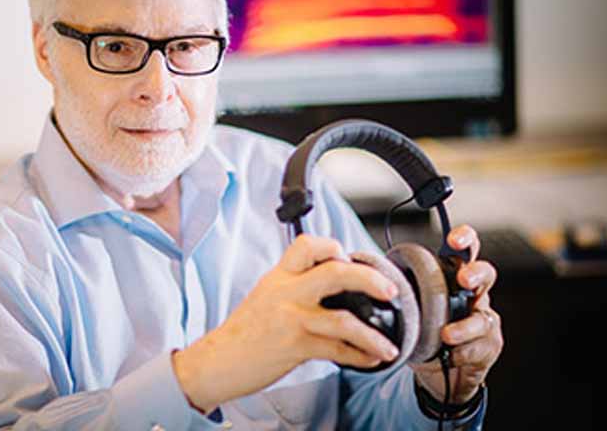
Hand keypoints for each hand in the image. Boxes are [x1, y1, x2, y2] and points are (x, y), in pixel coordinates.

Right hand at [172, 235, 399, 412]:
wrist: (217, 361)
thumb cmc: (244, 333)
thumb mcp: (266, 296)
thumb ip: (295, 286)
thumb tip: (332, 283)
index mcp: (279, 277)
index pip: (307, 244)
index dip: (333, 246)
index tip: (349, 258)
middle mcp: (286, 292)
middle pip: (335, 272)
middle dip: (369, 279)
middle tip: (389, 290)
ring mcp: (291, 319)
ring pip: (342, 318)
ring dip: (372, 335)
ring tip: (387, 344)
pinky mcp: (294, 346)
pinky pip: (336, 351)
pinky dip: (359, 356)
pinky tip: (369, 359)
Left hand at [409, 224, 503, 405]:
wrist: (436, 371)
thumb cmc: (422, 330)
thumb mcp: (407, 306)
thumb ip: (395, 287)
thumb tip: (361, 266)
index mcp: (452, 278)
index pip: (464, 250)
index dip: (464, 239)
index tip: (453, 240)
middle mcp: (473, 295)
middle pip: (486, 274)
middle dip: (476, 273)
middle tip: (463, 280)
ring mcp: (483, 319)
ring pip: (483, 317)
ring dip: (465, 327)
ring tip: (446, 335)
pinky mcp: (488, 345)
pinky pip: (480, 346)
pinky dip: (462, 352)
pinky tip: (449, 356)